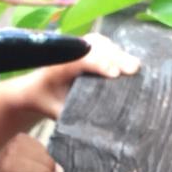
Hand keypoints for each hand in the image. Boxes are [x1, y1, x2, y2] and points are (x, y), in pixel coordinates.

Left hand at [24, 33, 140, 119]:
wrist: (35, 88)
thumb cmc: (46, 102)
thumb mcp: (56, 112)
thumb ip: (72, 115)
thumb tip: (94, 128)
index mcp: (57, 67)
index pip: (80, 60)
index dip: (98, 64)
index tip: (114, 74)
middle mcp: (68, 53)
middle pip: (94, 48)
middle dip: (115, 58)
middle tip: (134, 69)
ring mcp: (77, 48)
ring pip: (100, 43)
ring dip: (118, 53)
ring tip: (135, 67)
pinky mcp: (85, 47)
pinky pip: (102, 44)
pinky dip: (116, 51)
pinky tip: (129, 61)